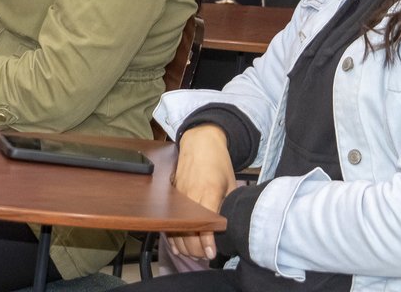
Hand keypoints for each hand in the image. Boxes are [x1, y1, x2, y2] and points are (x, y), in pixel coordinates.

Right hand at [165, 125, 235, 260]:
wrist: (200, 142)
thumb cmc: (218, 162)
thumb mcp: (230, 184)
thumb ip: (227, 205)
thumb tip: (228, 227)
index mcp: (208, 192)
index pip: (204, 224)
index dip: (206, 242)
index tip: (211, 254)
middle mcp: (190, 196)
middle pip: (187, 230)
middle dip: (195, 249)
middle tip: (204, 257)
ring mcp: (178, 196)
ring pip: (176, 227)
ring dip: (183, 246)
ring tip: (194, 255)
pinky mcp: (172, 196)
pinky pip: (170, 220)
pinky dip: (172, 236)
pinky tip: (178, 247)